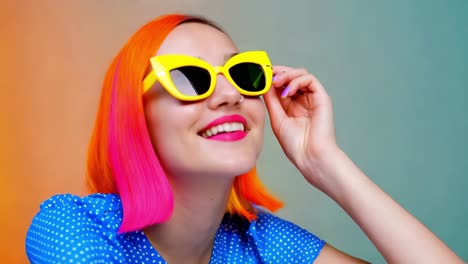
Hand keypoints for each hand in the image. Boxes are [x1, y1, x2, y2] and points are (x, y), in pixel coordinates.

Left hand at [263, 66, 337, 184]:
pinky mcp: (322, 97)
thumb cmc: (295, 144)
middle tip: (266, 75)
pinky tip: (287, 91)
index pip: (281, 84)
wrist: (310, 156)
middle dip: (278, 72)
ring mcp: (313, 98)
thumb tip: (264, 83)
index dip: (270, 78)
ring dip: (286, 74)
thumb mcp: (277, 118)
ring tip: (276, 82)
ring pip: (301, 74)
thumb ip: (271, 100)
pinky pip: (310, 79)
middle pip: (291, 75)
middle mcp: (302, 100)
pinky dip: (297, 81)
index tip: (258, 76)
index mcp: (291, 105)